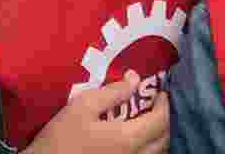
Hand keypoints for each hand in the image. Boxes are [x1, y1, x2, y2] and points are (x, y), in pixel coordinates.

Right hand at [24, 71, 168, 153]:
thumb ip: (113, 92)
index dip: (164, 104)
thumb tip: (135, 78)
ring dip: (157, 135)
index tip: (160, 92)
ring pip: (154, 152)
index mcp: (129, 139)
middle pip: (162, 139)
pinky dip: (146, 148)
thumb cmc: (60, 138)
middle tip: (154, 105)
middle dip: (164, 119)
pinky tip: (132, 138)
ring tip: (145, 120)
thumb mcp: (83, 107)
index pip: (161, 120)